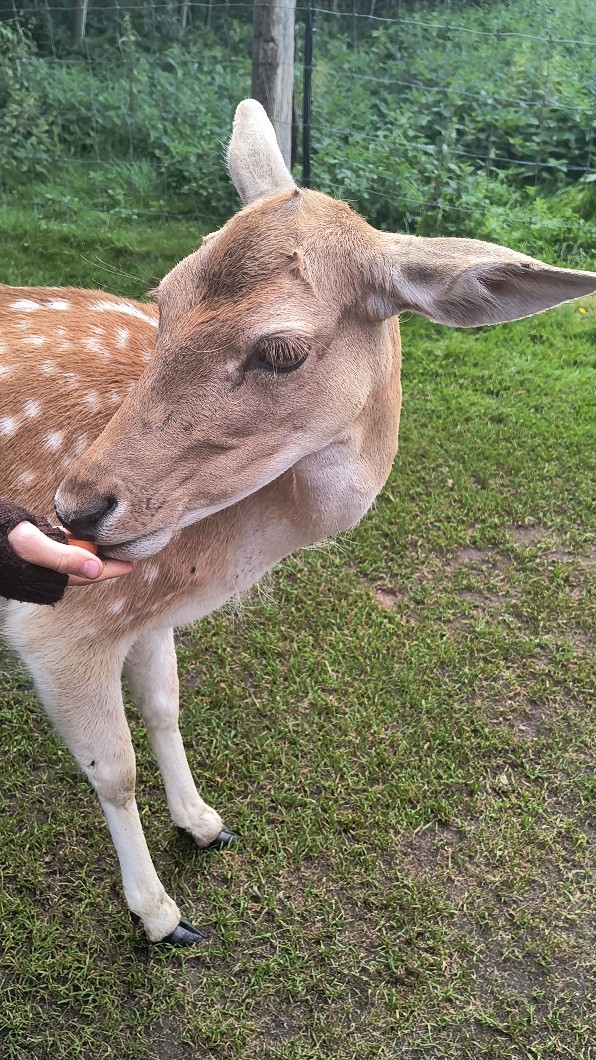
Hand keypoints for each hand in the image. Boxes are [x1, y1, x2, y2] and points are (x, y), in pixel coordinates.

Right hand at [8, 522, 132, 585]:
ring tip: (111, 539)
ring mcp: (42, 558)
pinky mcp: (35, 544)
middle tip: (127, 550)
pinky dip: (75, 539)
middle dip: (105, 560)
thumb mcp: (32, 545)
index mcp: (50, 575)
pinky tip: (86, 531)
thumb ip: (63, 557)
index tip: (131, 564)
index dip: (111, 570)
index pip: (88, 575)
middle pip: (85, 566)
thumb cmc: (1, 538)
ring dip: (92, 549)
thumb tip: (95, 568)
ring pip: (74, 555)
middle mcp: (48, 569)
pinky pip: (62, 544)